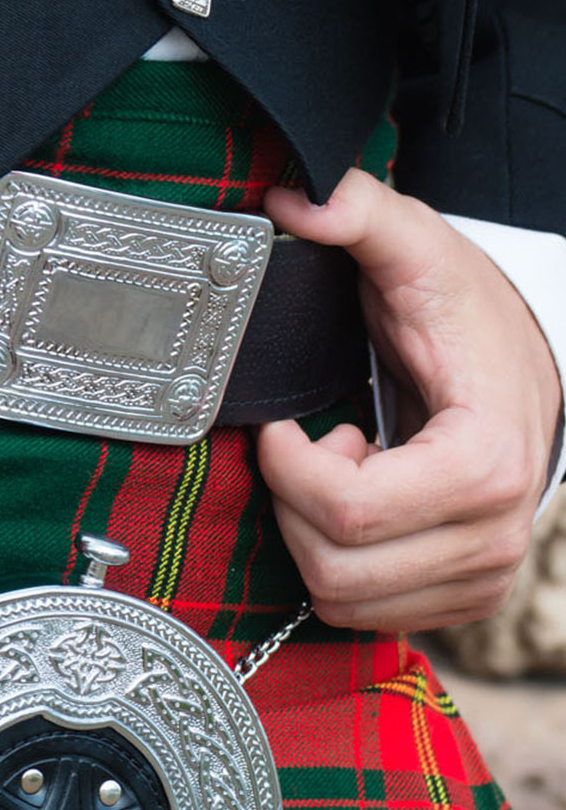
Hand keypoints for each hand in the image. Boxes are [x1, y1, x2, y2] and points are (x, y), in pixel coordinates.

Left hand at [256, 169, 561, 632]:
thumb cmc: (468, 316)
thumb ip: (360, 213)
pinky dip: (337, 564)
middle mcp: (492, 535)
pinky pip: (362, 612)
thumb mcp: (417, 253)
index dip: (286, 467)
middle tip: (312, 445)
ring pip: (341, 597)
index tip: (281, 425)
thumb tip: (293, 196)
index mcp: (482, 465)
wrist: (528, 370)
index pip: (344, 511)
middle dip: (292, 502)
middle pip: (333, 563)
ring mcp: (481, 573)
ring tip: (342, 470)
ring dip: (314, 534)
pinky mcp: (462, 595)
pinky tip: (358, 503)